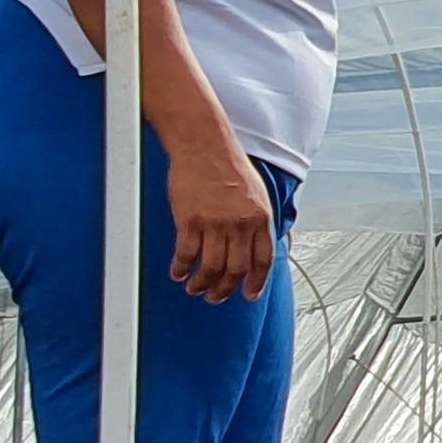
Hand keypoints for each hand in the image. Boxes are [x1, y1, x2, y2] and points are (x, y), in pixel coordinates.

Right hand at [166, 136, 276, 303]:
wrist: (204, 145)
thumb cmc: (229, 166)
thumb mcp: (257, 193)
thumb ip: (259, 221)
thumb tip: (263, 245)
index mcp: (260, 218)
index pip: (262, 261)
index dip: (256, 282)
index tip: (249, 295)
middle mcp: (240, 224)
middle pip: (235, 270)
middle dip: (224, 290)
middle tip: (215, 297)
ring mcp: (215, 223)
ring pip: (210, 268)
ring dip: (201, 284)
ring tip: (195, 288)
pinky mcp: (190, 220)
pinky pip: (186, 254)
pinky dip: (181, 268)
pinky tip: (178, 272)